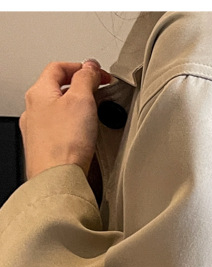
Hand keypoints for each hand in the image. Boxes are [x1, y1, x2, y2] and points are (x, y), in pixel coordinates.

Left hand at [19, 60, 111, 181]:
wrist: (57, 178)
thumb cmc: (63, 143)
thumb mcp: (81, 100)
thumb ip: (86, 79)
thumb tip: (89, 67)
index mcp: (38, 92)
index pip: (58, 67)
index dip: (81, 66)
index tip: (100, 74)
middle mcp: (33, 110)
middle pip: (57, 89)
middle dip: (80, 89)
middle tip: (100, 94)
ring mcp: (37, 131)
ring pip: (58, 111)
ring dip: (77, 109)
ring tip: (94, 116)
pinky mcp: (46, 149)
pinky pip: (60, 131)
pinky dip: (73, 128)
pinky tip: (84, 138)